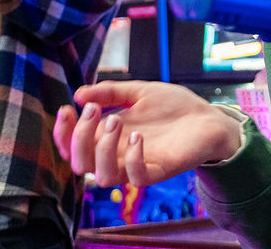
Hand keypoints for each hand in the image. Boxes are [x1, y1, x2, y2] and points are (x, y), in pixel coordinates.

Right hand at [54, 80, 244, 186]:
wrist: (209, 116)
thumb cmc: (174, 107)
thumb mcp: (139, 91)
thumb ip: (111, 92)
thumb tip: (79, 93)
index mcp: (109, 136)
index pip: (72, 145)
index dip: (62, 133)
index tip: (67, 108)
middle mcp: (118, 154)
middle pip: (80, 163)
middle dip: (79, 137)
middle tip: (95, 110)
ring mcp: (137, 164)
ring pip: (102, 178)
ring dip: (102, 149)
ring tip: (118, 121)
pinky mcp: (159, 170)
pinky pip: (136, 178)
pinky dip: (132, 159)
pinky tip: (138, 137)